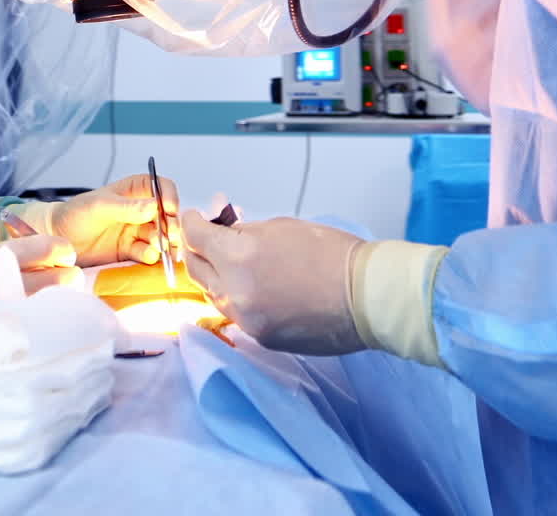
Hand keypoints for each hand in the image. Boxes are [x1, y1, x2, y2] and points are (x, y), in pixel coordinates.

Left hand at [51, 174, 180, 267]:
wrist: (57, 239)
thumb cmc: (75, 214)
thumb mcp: (99, 206)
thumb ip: (126, 207)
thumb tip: (153, 206)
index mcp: (133, 190)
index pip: (160, 187)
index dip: (169, 196)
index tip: (170, 210)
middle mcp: (138, 210)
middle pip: (165, 214)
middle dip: (171, 224)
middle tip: (171, 235)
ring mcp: (135, 231)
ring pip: (160, 235)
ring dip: (164, 242)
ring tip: (158, 247)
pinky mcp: (129, 250)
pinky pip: (147, 252)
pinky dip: (151, 255)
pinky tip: (147, 256)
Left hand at [181, 212, 365, 354]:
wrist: (364, 296)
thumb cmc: (331, 253)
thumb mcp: (281, 227)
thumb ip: (245, 231)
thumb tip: (224, 229)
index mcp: (239, 256)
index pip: (195, 237)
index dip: (191, 223)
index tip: (193, 217)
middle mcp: (235, 291)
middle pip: (196, 269)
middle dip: (198, 250)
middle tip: (207, 238)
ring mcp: (246, 320)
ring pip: (213, 295)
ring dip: (216, 276)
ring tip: (231, 261)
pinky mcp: (260, 338)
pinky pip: (236, 314)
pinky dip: (237, 298)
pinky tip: (253, 286)